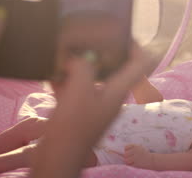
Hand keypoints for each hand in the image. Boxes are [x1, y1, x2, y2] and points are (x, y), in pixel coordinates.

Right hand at [31, 46, 152, 177]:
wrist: (57, 159)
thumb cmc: (72, 127)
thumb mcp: (79, 90)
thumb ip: (83, 67)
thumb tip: (79, 55)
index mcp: (118, 91)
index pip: (140, 64)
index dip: (135, 46)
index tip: (120, 33)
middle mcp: (110, 97)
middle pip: (113, 69)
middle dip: (98, 53)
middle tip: (84, 41)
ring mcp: (94, 106)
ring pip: (90, 78)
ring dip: (77, 66)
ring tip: (62, 54)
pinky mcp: (78, 113)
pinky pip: (74, 90)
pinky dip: (65, 81)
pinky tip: (51, 74)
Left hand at [124, 144, 153, 169]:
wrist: (151, 160)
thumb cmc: (144, 153)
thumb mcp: (139, 147)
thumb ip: (132, 147)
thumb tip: (121, 150)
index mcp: (136, 146)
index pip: (126, 147)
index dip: (126, 150)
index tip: (129, 151)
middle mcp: (136, 151)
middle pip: (125, 154)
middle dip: (127, 156)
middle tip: (131, 157)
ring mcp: (136, 158)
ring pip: (126, 160)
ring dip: (128, 161)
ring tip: (132, 160)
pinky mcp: (136, 164)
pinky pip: (129, 164)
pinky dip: (130, 164)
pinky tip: (134, 163)